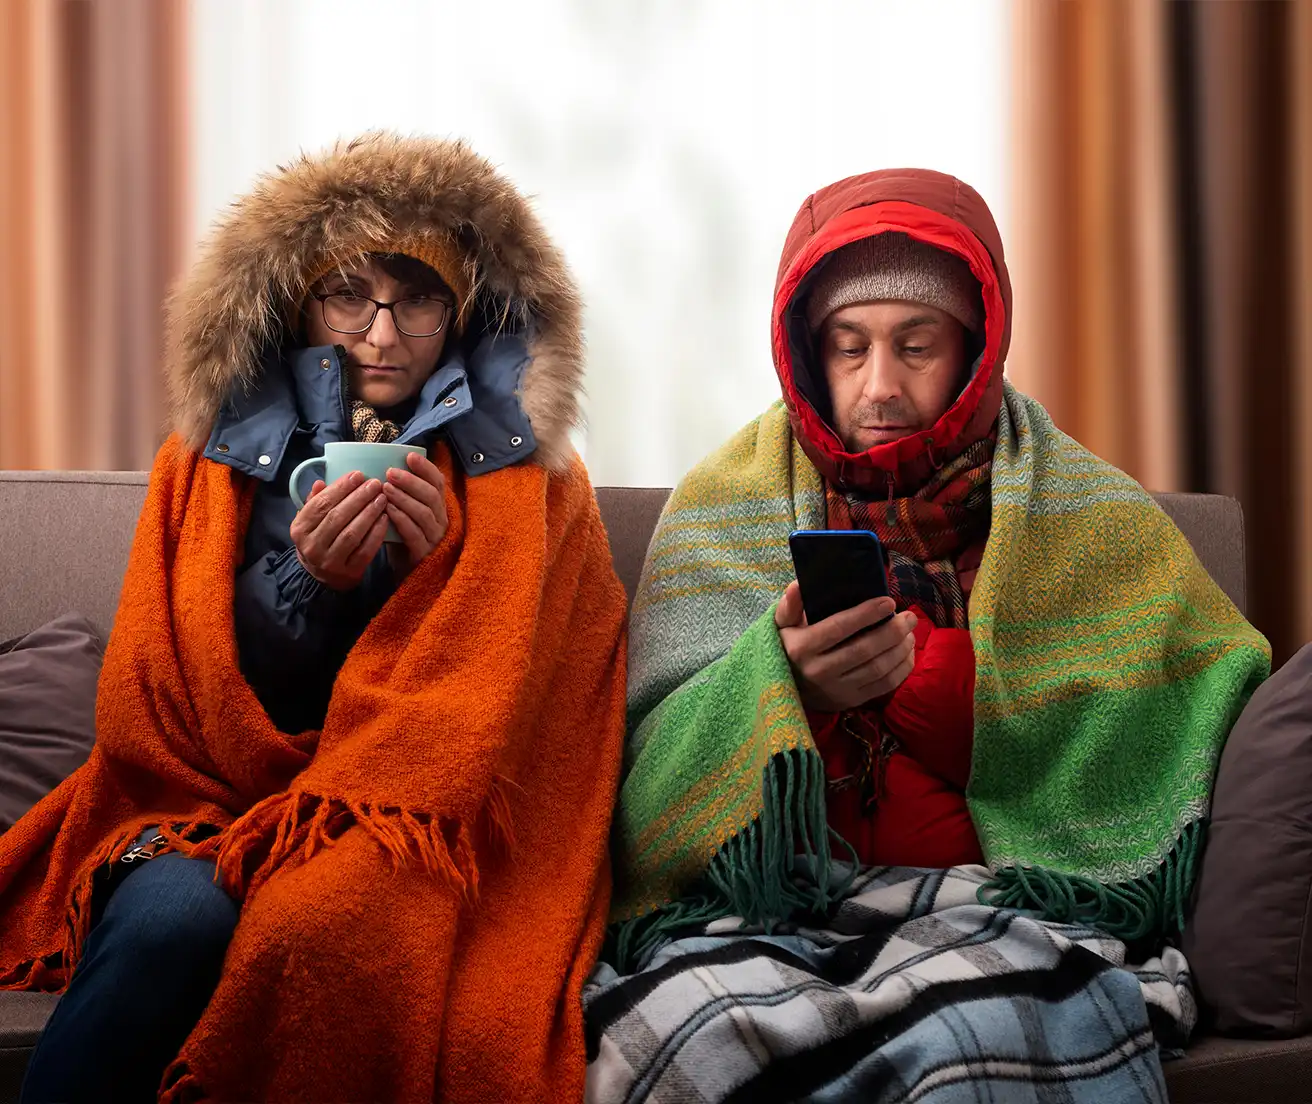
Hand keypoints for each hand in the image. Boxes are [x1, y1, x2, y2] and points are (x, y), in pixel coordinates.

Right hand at [290, 471, 388, 590]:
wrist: (321, 578)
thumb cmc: (318, 541)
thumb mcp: (309, 522)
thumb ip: (314, 502)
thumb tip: (321, 482)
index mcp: (299, 529)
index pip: (320, 504)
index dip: (340, 488)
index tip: (358, 475)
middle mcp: (312, 546)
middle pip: (337, 517)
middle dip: (358, 497)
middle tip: (375, 483)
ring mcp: (330, 561)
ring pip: (352, 533)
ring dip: (369, 512)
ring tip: (382, 498)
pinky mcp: (348, 572)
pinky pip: (365, 550)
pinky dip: (376, 533)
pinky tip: (385, 518)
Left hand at [382, 451, 448, 576]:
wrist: (406, 575)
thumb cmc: (402, 540)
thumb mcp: (404, 514)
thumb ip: (399, 495)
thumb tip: (378, 469)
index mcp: (437, 507)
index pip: (437, 483)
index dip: (425, 468)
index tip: (409, 455)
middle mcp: (440, 521)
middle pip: (431, 495)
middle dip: (411, 481)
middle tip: (390, 472)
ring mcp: (434, 538)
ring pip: (424, 512)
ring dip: (404, 498)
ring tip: (385, 488)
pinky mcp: (424, 554)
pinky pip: (415, 533)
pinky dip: (401, 519)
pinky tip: (387, 510)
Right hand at [775, 583, 917, 711]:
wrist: (785, 688)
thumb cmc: (789, 647)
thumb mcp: (782, 625)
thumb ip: (789, 605)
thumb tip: (798, 586)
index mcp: (802, 647)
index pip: (838, 628)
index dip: (866, 614)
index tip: (888, 601)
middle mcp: (819, 671)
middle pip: (864, 649)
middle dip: (892, 631)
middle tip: (909, 616)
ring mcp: (836, 690)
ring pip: (878, 668)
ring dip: (900, 649)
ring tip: (910, 632)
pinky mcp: (850, 701)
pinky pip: (883, 686)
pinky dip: (901, 668)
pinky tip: (908, 652)